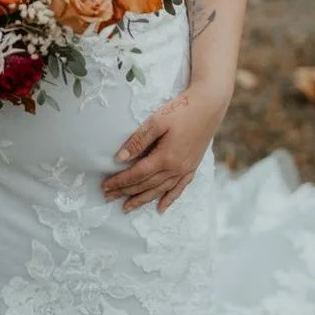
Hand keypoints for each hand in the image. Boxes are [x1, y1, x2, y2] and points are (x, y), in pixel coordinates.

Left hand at [101, 84, 227, 213]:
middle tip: (108, 197)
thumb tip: (120, 158)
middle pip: (146, 185)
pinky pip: (179, 188)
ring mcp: (185, 169)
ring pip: (160, 190)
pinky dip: (169, 199)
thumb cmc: (181, 109)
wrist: (209, 105)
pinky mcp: (192, 166)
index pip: (137, 174)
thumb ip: (138, 140)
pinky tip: (160, 208)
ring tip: (127, 207)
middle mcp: (175, 168)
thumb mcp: (157, 120)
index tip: (105, 186)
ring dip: (142, 199)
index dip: (120, 181)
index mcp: (165, 158)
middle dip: (125, 192)